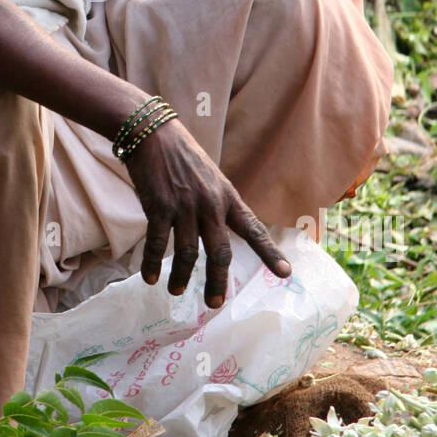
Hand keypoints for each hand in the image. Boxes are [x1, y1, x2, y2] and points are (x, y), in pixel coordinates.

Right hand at [123, 118, 291, 304]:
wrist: (153, 133)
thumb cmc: (181, 156)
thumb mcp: (210, 177)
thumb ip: (216, 204)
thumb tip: (216, 232)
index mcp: (227, 197)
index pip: (253, 229)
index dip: (270, 254)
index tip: (286, 274)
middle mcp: (210, 204)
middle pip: (220, 252)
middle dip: (217, 282)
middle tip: (214, 303)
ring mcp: (185, 206)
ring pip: (189, 254)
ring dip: (182, 277)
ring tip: (176, 290)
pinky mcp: (160, 207)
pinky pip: (159, 244)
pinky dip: (153, 264)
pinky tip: (150, 278)